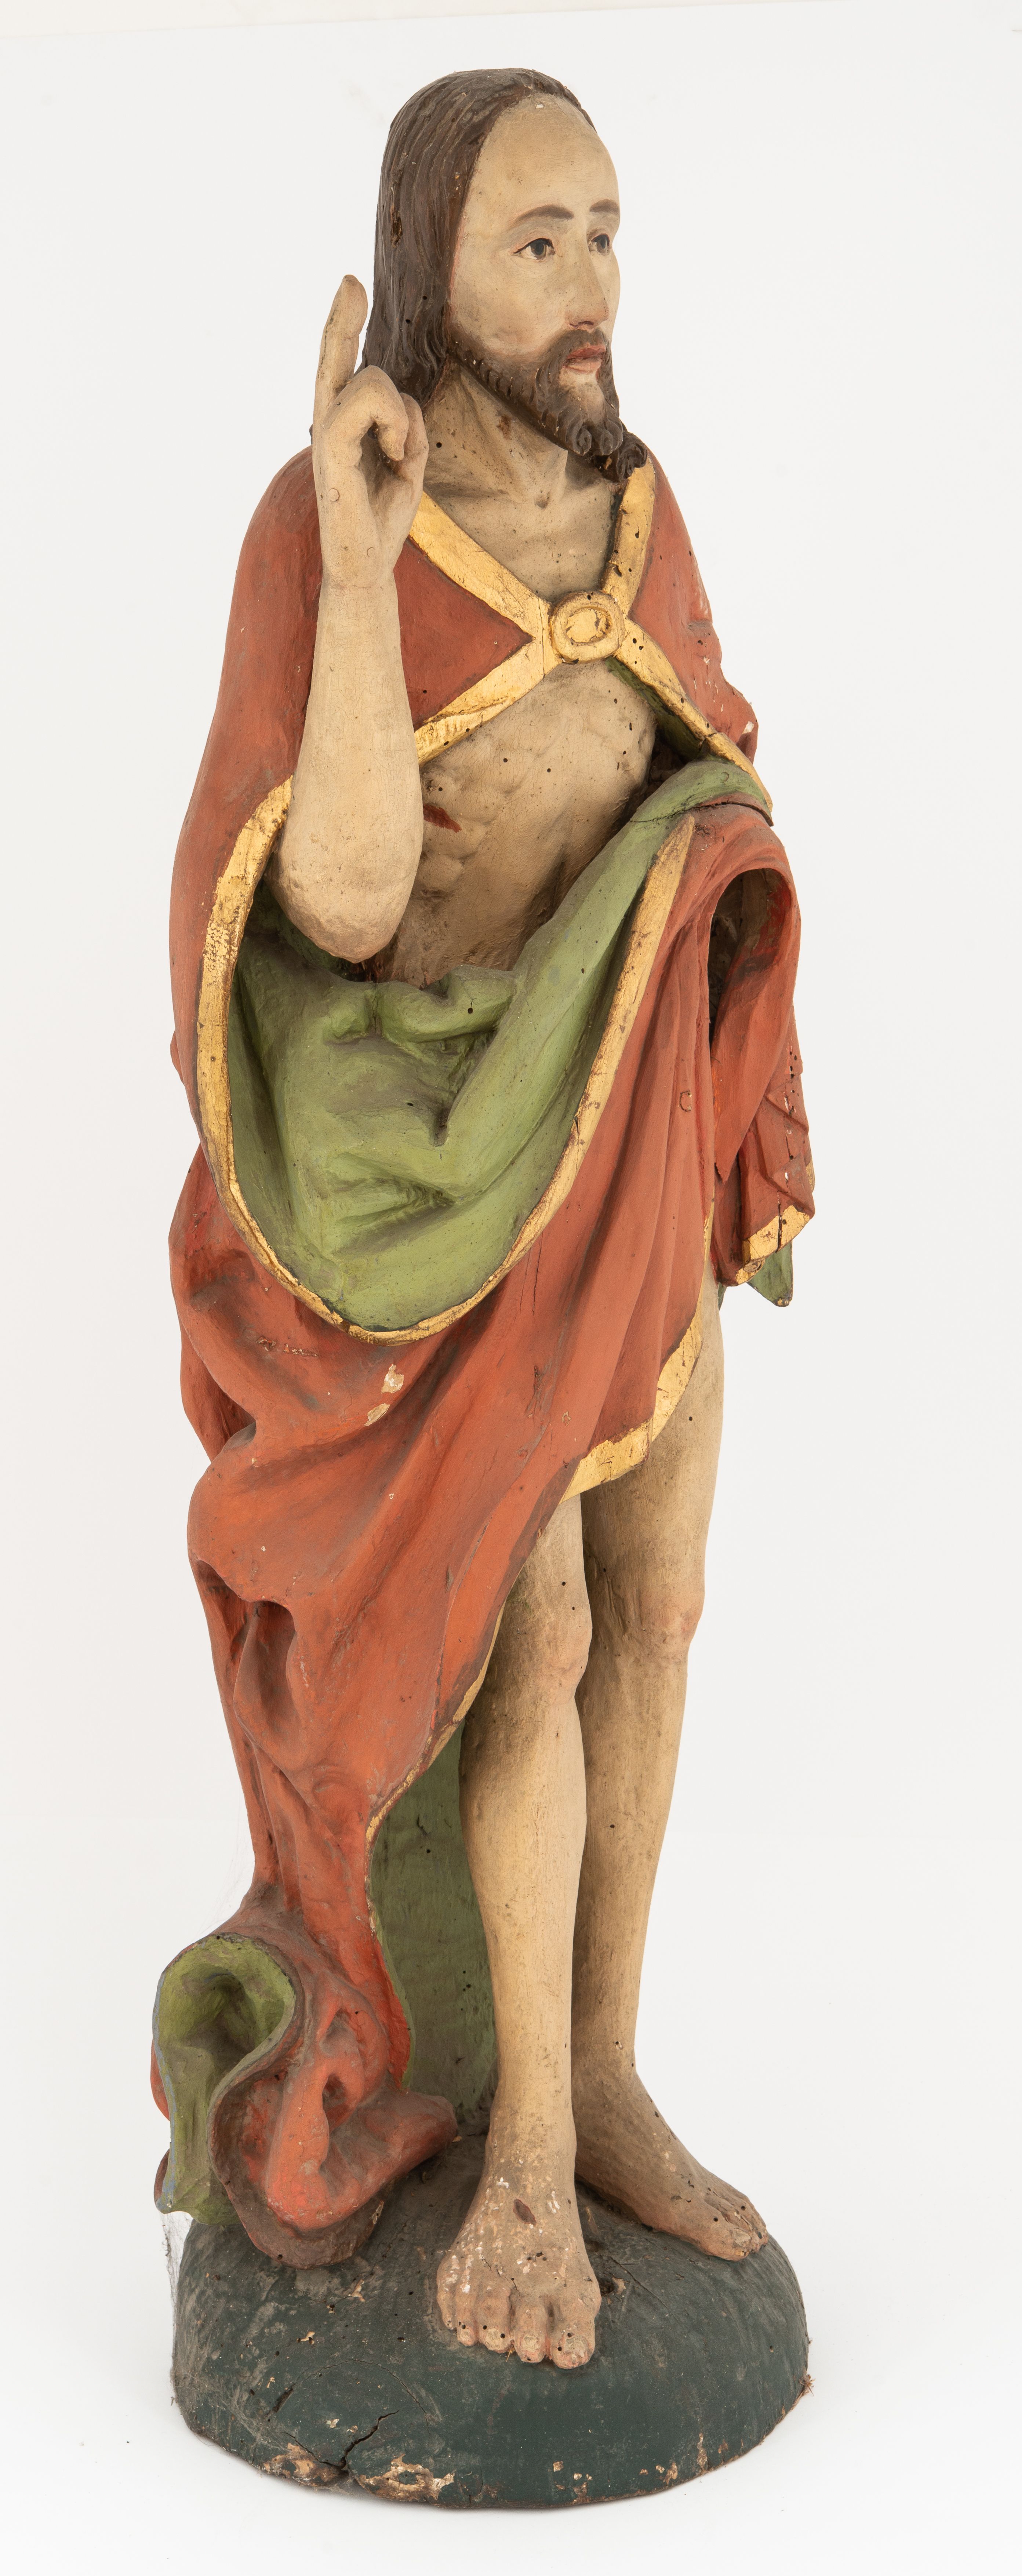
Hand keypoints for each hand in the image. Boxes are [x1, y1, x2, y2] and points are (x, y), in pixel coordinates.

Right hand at [312, 276, 427, 592]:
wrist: (369, 564)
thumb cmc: (385, 515)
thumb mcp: (409, 459)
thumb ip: (405, 423)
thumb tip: (400, 399)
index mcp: (346, 420)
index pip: (344, 363)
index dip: (345, 323)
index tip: (350, 285)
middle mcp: (329, 419)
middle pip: (334, 353)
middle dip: (342, 316)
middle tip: (349, 281)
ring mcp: (324, 432)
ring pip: (370, 379)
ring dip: (399, 413)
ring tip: (398, 452)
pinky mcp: (328, 449)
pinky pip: (364, 406)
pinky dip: (392, 425)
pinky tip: (394, 455)